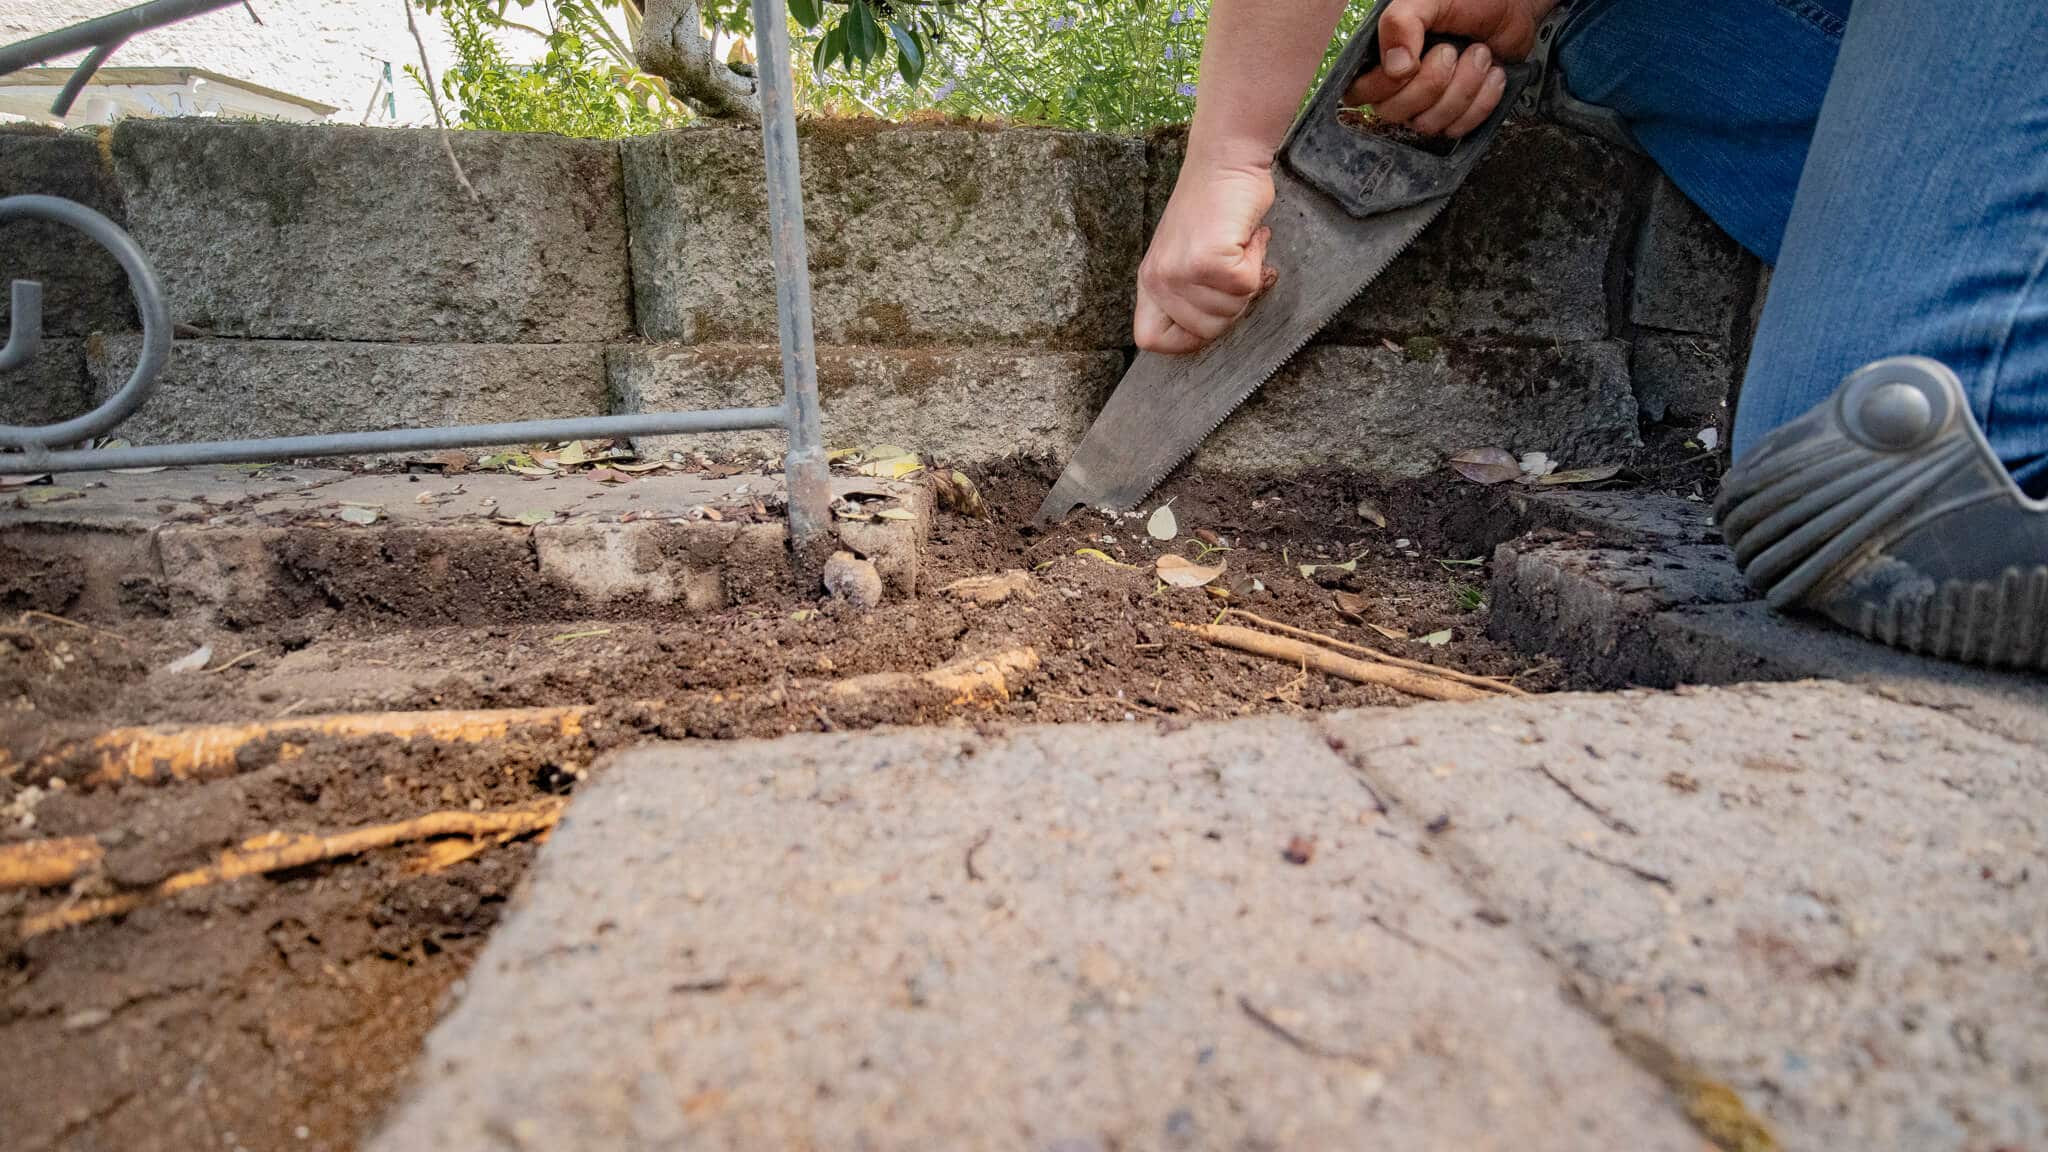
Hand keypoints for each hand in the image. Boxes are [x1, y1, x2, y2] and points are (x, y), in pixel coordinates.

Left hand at [1135, 159, 1277, 354]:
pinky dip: (1258, 262)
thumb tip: (1216, 324)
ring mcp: (1181, 272)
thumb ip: (1191, 292)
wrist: (1224, 160)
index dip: (1185, 340)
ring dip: (1247, 280)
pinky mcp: (1209, 261)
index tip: (1210, 318)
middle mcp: (1158, 279)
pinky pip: (1246, 286)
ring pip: (1230, 311)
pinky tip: (1249, 238)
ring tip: (1239, 247)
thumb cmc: (1213, 206)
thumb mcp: (1186, 255)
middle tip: (1235, 268)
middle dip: (1232, 306)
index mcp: (1149, 281)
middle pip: (1205, 332)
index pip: (1150, 339)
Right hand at [1345, 0, 1547, 137]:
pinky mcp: (1456, 116)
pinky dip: (1483, 100)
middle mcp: (1398, 85)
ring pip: (1429, 124)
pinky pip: (1458, 129)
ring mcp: (1427, 105)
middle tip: (1452, 50)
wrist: (1515, 7)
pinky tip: (1492, 73)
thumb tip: (1394, 68)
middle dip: (1433, 82)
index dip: (1386, 85)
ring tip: (1480, 54)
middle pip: (1395, 113)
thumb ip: (1400, 23)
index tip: (1414, 61)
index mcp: (1381, 56)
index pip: (1359, 92)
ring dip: (1464, 87)